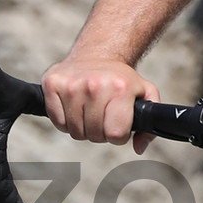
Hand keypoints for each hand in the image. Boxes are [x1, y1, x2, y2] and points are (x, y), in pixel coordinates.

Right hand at [43, 52, 158, 148]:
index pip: (115, 134)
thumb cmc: (121, 79)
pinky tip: (74, 106)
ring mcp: (71, 84)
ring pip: (75, 131)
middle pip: (94, 135)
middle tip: (103, 116)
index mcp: (120, 88)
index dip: (119, 135)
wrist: (97, 54)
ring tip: (89, 110)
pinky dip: (65, 121)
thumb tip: (139, 148)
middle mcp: (95, 85)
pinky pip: (58, 122)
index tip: (118, 124)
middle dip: (101, 132)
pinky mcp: (52, 83)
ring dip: (83, 127)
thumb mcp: (145, 94)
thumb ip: (149, 125)